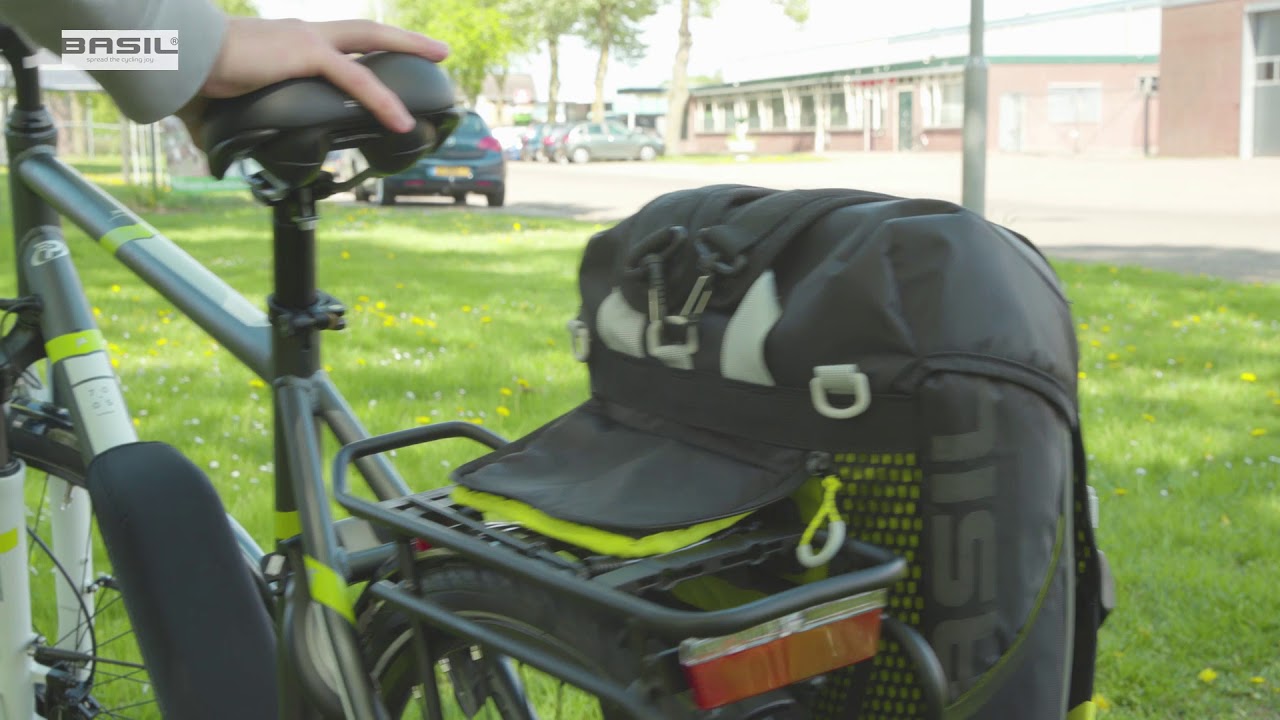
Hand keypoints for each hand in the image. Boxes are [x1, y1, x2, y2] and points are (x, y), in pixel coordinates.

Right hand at [180, 17, 448, 137]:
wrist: (176, 57)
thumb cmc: (190, 76)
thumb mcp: (218, 105)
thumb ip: (225, 128)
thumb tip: (212, 156)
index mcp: (287, 43)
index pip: (335, 44)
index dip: (362, 50)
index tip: (385, 59)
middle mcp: (303, 34)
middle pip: (365, 31)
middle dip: (402, 37)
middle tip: (435, 48)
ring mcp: (307, 40)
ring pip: (370, 41)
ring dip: (408, 47)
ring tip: (440, 58)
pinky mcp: (307, 54)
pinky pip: (356, 78)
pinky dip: (381, 99)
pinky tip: (401, 120)